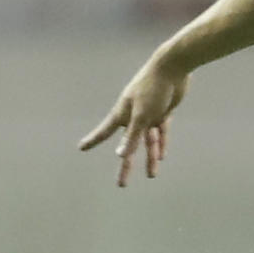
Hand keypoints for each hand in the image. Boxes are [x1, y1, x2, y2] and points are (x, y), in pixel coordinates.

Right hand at [78, 55, 189, 185]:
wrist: (172, 67)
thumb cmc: (153, 88)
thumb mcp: (142, 115)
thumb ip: (132, 136)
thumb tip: (121, 154)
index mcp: (122, 114)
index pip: (105, 132)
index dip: (93, 141)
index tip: (81, 148)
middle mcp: (133, 116)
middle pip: (128, 145)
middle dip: (126, 165)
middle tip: (121, 184)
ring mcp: (148, 114)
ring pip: (147, 141)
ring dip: (150, 157)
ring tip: (152, 175)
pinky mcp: (162, 111)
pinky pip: (161, 131)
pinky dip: (161, 143)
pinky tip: (162, 156)